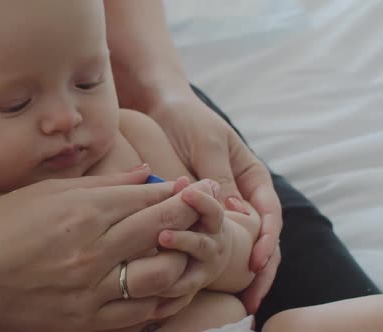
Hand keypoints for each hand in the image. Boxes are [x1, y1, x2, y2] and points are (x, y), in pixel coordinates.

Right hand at [0, 166, 205, 330]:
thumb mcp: (45, 193)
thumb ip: (100, 184)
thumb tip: (144, 175)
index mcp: (80, 214)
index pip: (145, 200)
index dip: (177, 192)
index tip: (195, 187)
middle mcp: (91, 253)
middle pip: (161, 231)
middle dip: (193, 214)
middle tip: (211, 205)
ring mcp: (90, 293)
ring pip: (161, 276)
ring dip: (185, 258)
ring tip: (195, 247)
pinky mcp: (84, 324)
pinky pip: (139, 314)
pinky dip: (162, 299)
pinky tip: (172, 286)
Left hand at [149, 96, 281, 312]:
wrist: (165, 109)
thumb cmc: (189, 121)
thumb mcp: (207, 145)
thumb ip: (220, 176)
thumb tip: (236, 214)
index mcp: (252, 176)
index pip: (269, 213)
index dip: (266, 240)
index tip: (256, 263)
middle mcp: (242, 193)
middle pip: (261, 236)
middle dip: (261, 268)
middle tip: (252, 299)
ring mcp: (224, 204)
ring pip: (239, 241)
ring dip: (240, 270)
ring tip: (240, 300)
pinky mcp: (201, 210)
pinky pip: (212, 235)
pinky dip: (213, 256)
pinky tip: (205, 277)